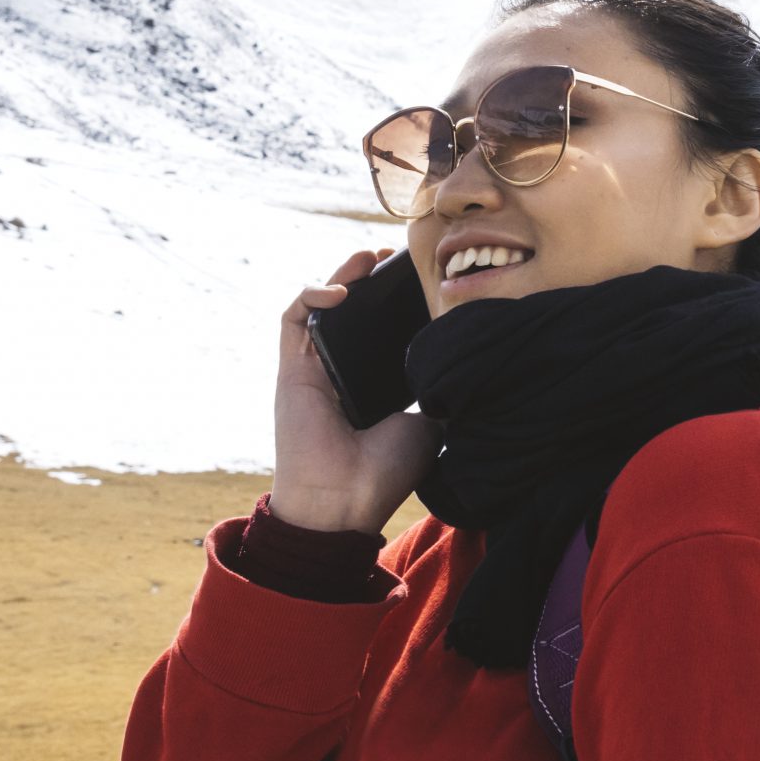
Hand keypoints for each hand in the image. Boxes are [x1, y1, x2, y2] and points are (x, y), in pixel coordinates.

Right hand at [271, 248, 438, 534]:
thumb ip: (440, 389)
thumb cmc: (386, 471)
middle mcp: (340, 372)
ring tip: (368, 258)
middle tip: (394, 258)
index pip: (380, 331)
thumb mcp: (430, 423)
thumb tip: (469, 361)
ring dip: (341, 275)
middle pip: (350, 312)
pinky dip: (311, 295)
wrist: (345, 503)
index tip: (422, 279)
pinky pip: (292, 319)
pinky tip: (340, 290)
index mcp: (371, 384)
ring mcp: (313, 369)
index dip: (395, 303)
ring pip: (319, 306)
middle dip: (368, 279)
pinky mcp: (290, 370)